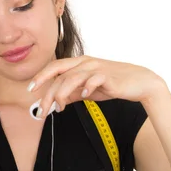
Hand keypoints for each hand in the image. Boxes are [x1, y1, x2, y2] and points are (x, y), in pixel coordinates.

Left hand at [28, 55, 165, 117]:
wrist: (139, 82)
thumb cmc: (113, 84)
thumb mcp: (88, 90)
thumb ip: (72, 93)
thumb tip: (55, 102)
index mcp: (80, 63)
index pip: (55, 68)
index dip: (41, 77)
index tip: (31, 90)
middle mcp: (86, 62)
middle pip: (60, 73)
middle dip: (47, 91)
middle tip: (41, 108)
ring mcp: (97, 68)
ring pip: (72, 77)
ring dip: (62, 94)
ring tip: (59, 108)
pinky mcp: (108, 76)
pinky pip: (93, 79)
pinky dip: (86, 87)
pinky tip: (83, 96)